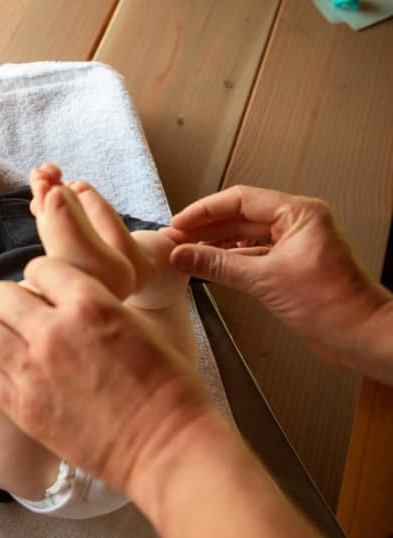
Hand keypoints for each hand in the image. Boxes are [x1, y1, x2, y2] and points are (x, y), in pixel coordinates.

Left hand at [0, 257, 212, 496]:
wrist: (168, 447)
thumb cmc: (168, 387)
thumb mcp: (138, 324)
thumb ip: (95, 306)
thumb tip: (68, 300)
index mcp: (90, 302)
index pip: (38, 267)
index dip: (43, 280)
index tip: (49, 294)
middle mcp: (54, 330)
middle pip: (2, 294)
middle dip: (14, 303)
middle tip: (27, 320)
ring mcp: (34, 370)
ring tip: (14, 347)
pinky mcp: (23, 407)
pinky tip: (15, 379)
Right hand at [161, 185, 389, 371]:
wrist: (362, 337)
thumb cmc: (332, 305)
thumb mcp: (264, 281)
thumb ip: (217, 265)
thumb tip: (181, 254)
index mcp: (299, 214)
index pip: (241, 200)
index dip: (204, 211)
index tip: (178, 223)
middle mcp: (299, 224)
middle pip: (241, 216)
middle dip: (206, 228)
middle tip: (175, 239)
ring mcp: (296, 245)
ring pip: (246, 237)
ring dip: (216, 244)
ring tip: (186, 253)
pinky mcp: (292, 266)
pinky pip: (254, 255)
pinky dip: (231, 260)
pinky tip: (210, 267)